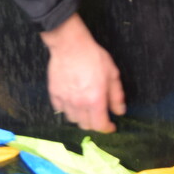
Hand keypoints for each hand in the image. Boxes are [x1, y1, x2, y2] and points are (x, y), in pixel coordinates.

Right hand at [40, 15, 124, 132]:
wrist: (70, 44)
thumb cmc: (92, 56)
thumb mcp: (112, 74)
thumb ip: (116, 95)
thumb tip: (119, 110)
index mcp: (95, 100)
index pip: (100, 125)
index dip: (107, 129)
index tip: (111, 126)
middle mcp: (79, 104)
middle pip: (86, 125)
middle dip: (94, 124)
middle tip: (99, 115)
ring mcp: (65, 99)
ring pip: (73, 119)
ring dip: (81, 118)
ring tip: (85, 108)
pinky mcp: (54, 93)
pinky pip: (60, 109)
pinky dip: (67, 109)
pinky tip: (72, 101)